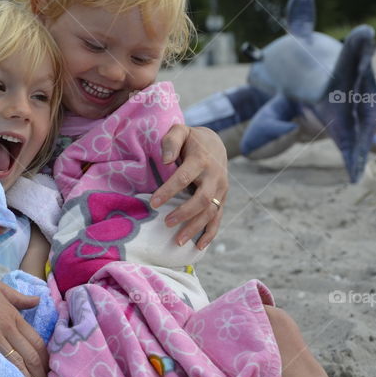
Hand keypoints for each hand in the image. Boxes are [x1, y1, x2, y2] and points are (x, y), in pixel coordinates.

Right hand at [0, 259, 49, 376]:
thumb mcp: (0, 287)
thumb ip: (19, 298)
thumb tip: (37, 301)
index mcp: (13, 316)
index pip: (36, 341)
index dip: (45, 358)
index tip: (50, 370)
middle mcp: (6, 329)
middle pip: (29, 356)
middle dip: (40, 375)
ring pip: (16, 364)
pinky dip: (8, 376)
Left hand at [150, 124, 227, 249]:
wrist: (215, 143)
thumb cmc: (190, 139)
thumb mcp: (180, 131)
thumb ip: (171, 141)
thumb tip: (166, 160)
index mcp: (202, 160)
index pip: (184, 177)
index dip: (168, 190)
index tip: (153, 203)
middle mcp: (215, 176)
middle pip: (201, 199)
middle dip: (184, 213)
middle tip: (166, 222)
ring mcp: (221, 189)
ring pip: (211, 212)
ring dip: (195, 227)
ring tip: (178, 241)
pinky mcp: (222, 198)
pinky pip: (218, 218)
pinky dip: (210, 233)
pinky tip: (199, 246)